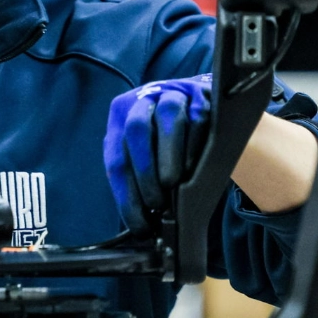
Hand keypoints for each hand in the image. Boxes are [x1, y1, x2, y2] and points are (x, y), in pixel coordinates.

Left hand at [103, 75, 211, 236]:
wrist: (195, 100)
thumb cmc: (164, 138)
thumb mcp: (144, 151)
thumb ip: (139, 175)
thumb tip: (142, 220)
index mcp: (120, 116)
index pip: (116, 158)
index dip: (125, 195)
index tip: (140, 225)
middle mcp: (143, 99)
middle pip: (137, 129)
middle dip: (145, 170)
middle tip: (156, 203)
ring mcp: (173, 92)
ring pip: (168, 115)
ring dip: (170, 154)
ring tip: (173, 185)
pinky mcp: (202, 93)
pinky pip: (198, 115)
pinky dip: (195, 143)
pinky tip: (194, 166)